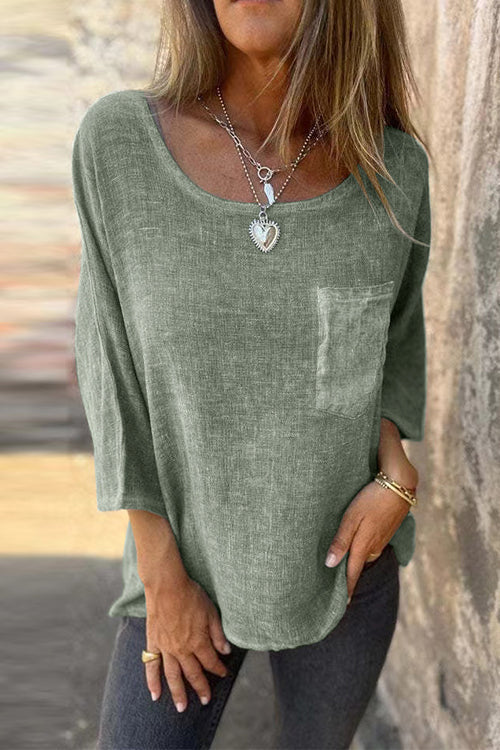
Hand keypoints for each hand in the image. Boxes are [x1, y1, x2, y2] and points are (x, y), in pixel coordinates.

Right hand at [143, 575, 230, 711]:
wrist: (167, 585)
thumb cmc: (191, 595)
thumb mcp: (211, 611)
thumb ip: (218, 633)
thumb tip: (226, 651)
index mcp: (198, 641)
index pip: (210, 661)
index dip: (218, 669)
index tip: (223, 674)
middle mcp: (182, 649)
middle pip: (193, 673)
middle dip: (201, 688)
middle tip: (206, 701)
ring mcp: (166, 648)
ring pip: (173, 675)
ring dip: (178, 693)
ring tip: (182, 708)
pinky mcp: (153, 642)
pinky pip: (152, 665)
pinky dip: (152, 681)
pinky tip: (154, 695)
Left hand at [324, 478, 412, 601]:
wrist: (400, 485)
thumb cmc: (372, 500)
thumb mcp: (351, 518)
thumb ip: (341, 541)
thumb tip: (329, 564)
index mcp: (363, 546)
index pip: (352, 574)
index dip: (346, 590)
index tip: (341, 606)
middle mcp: (374, 547)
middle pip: (358, 567)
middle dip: (348, 577)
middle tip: (336, 589)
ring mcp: (381, 540)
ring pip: (364, 555)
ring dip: (355, 562)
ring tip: (342, 568)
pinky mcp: (386, 532)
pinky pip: (371, 546)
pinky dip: (362, 550)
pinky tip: (357, 545)